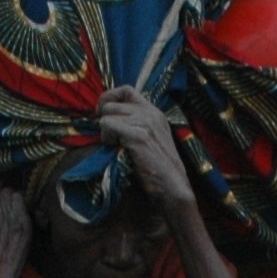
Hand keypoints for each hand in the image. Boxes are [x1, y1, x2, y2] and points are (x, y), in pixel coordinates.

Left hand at [97, 87, 194, 207]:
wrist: (172, 187)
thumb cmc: (157, 169)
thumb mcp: (150, 138)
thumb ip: (135, 124)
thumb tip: (106, 116)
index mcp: (154, 112)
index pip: (126, 89)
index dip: (109, 98)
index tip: (104, 115)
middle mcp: (151, 113)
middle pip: (110, 104)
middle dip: (104, 121)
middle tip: (113, 140)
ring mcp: (146, 122)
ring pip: (106, 115)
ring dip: (106, 133)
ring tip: (118, 148)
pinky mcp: (138, 135)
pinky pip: (107, 125)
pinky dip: (107, 139)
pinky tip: (118, 151)